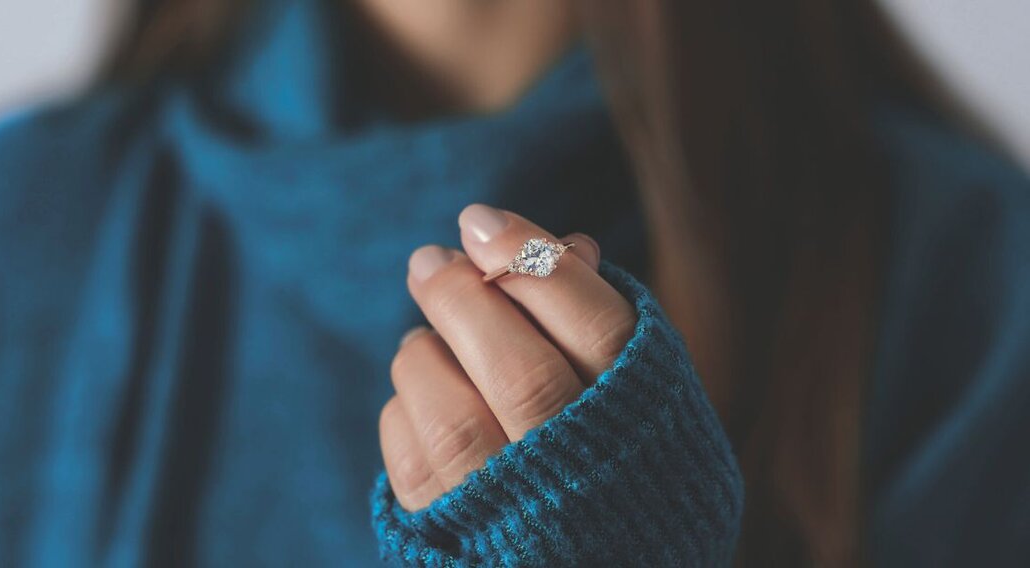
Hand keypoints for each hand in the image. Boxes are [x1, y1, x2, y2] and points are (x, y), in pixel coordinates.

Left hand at [380, 204, 638, 510]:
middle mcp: (589, 483)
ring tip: (424, 334)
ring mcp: (520, 517)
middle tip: (429, 260)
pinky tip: (420, 393)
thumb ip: (600, 327)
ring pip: (455, 424)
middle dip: (463, 301)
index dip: (535, 263)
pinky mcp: (457, 538)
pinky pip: (413, 466)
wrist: (606, 566)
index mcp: (647, 433)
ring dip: (427, 357)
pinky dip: (406, 411)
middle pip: (521, 375)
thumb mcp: (642, 398)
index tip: (480, 221)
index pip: (600, 330)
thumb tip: (542, 240)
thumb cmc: (617, 458)